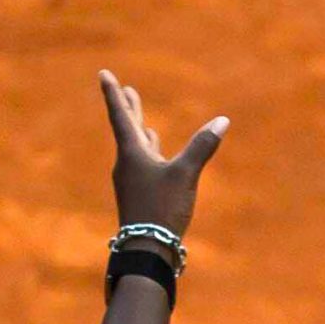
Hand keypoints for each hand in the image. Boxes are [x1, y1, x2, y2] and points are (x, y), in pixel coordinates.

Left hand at [99, 70, 227, 240]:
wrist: (147, 249)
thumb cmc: (162, 209)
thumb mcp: (185, 175)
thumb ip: (202, 146)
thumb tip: (222, 121)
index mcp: (132, 153)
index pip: (121, 115)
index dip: (114, 94)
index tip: (103, 74)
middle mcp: (127, 164)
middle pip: (128, 129)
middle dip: (129, 108)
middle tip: (125, 89)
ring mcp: (131, 180)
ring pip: (136, 148)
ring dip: (139, 132)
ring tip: (142, 122)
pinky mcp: (139, 195)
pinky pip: (143, 166)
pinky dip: (149, 154)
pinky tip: (155, 158)